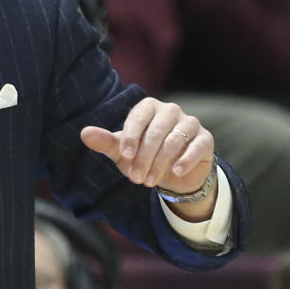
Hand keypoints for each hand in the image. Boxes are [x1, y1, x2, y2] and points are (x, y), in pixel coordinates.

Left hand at [81, 98, 215, 219]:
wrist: (174, 173)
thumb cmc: (142, 156)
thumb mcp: (123, 151)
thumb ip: (105, 141)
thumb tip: (84, 133)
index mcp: (148, 107)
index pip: (138, 118)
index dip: (131, 138)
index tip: (125, 157)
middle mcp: (170, 110)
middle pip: (156, 132)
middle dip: (144, 157)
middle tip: (135, 178)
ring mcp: (190, 122)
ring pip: (175, 140)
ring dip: (160, 163)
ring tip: (149, 181)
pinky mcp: (205, 138)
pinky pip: (197, 146)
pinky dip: (186, 159)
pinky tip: (176, 172)